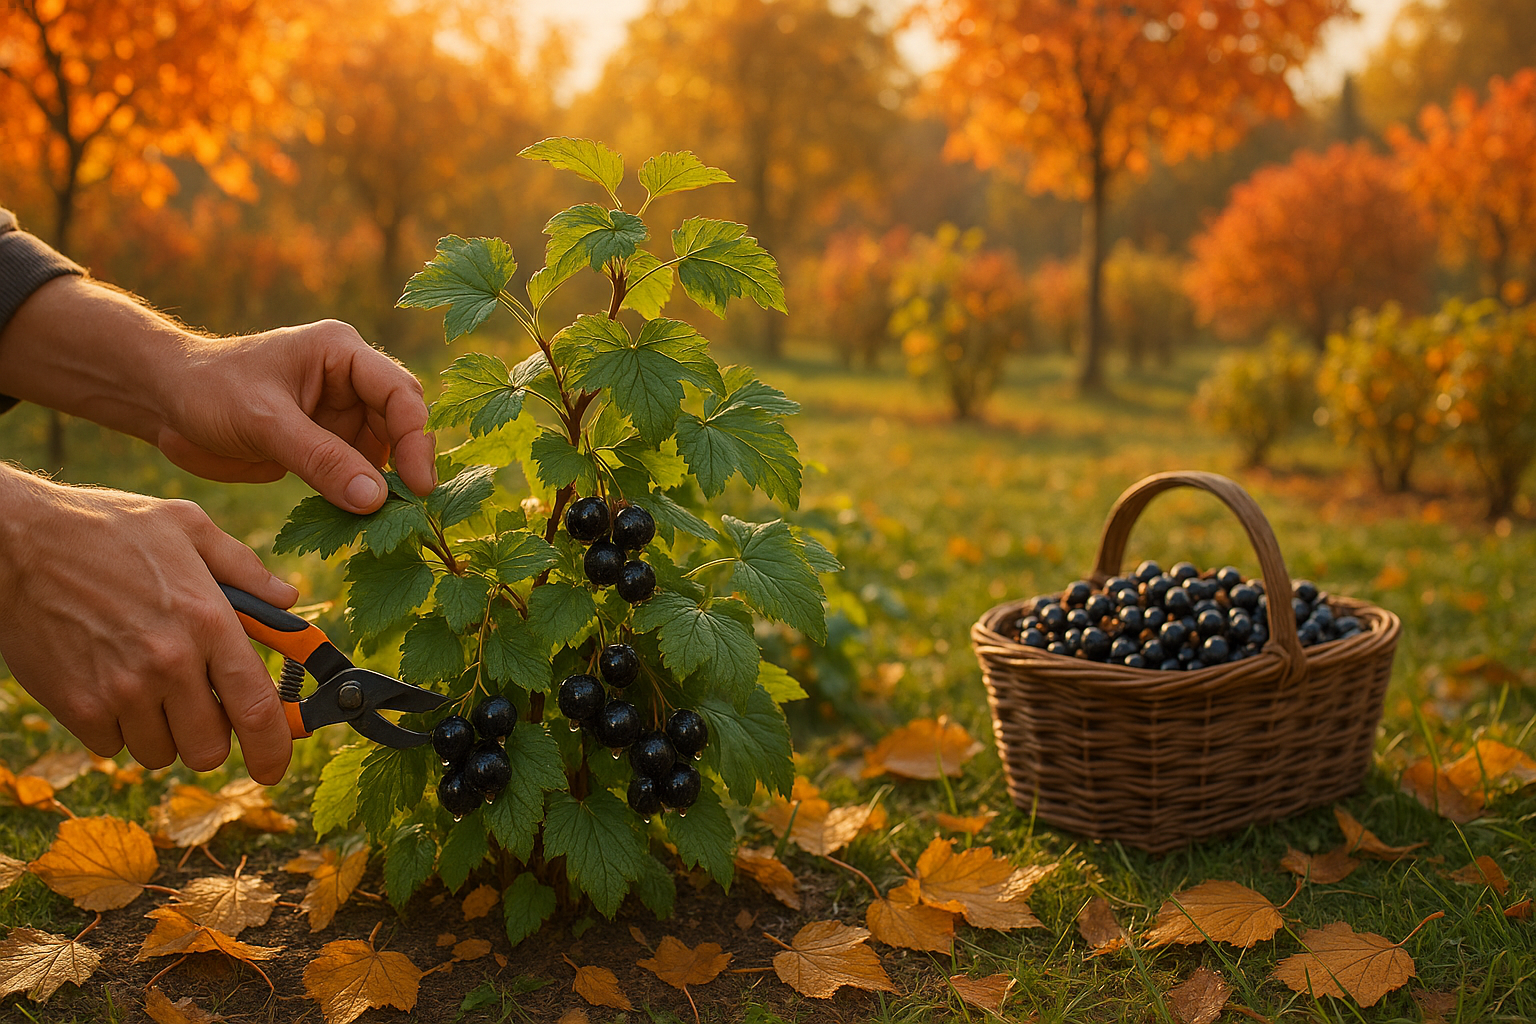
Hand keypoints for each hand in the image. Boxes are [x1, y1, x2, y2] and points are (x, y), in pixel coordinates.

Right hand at [0, 468, 297, 781]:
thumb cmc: (106, 528)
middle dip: (209, 736)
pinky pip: (113, 746)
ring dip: (162, 730)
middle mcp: (170, 664)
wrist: (16, 541)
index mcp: (208, 622)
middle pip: (209, 749)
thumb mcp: (186, 526)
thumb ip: (243, 567)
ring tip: (146, 683)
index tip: (274, 768)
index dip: (274, 750)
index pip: (257, 709)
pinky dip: (116, 727)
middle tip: (197, 706)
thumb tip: (288, 600)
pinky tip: (108, 682)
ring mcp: (121, 690)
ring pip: (160, 753)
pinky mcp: (77, 707)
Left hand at [157, 320, 435, 510]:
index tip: (417, 485)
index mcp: (341, 352)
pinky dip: (358, 497)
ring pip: (381, 453)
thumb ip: (321, 458)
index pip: (399, 392)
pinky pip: (354, 473)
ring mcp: (338, 414)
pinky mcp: (324, 444)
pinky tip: (356, 522)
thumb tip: (377, 499)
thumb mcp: (263, 422)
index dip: (415, 438)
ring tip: (383, 523)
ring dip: (383, 487)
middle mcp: (348, 380)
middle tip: (409, 510)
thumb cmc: (208, 390)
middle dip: (405, 465)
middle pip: (399, 423)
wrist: (164, 402)